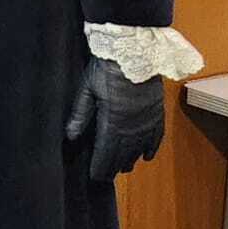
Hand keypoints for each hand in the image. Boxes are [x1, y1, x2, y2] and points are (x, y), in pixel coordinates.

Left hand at [66, 57, 164, 181]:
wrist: (133, 51)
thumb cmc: (107, 68)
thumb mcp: (87, 90)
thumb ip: (79, 115)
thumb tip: (69, 137)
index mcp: (112, 123)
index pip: (106, 154)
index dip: (100, 168)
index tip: (95, 177)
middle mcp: (132, 128)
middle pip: (122, 155)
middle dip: (113, 167)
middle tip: (106, 176)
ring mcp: (146, 121)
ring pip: (138, 149)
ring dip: (130, 160)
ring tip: (123, 168)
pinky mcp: (157, 113)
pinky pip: (156, 137)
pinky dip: (151, 148)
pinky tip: (146, 157)